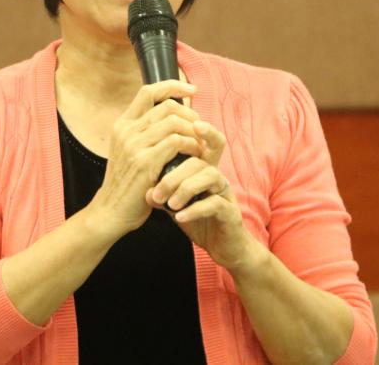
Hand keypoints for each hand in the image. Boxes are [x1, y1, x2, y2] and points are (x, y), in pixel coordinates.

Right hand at [87, 80, 203, 238]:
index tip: (191, 90)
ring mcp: (134, 146)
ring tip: (198, 144)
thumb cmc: (127, 183)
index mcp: (122, 124)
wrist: (111, 211)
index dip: (172, 86)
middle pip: (167, 106)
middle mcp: (126, 131)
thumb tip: (171, 114)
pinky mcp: (145, 162)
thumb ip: (144, 132)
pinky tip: (194, 155)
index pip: (148, 91)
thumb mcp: (129, 151)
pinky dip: (190, 146)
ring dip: (193, 132)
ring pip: (174, 122)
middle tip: (199, 128)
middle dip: (190, 115)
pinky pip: (176, 142)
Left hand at [147, 122, 259, 271]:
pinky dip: (195, 209)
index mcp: (202, 172)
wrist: (224, 248)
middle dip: (176, 173)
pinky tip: (179, 218)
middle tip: (158, 191)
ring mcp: (225, 193)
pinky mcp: (231, 212)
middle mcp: (216, 178)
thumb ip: (164, 196)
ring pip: (210, 176)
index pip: (200, 145)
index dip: (193, 134)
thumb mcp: (176, 208)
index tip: (173, 132)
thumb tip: (147, 192)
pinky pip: (215, 204)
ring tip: (170, 204)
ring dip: (186, 189)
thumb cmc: (199, 222)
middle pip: (199, 161)